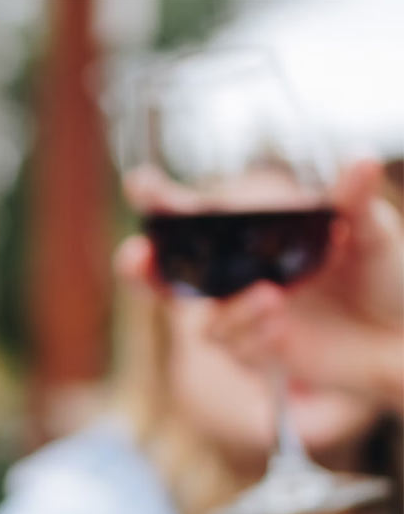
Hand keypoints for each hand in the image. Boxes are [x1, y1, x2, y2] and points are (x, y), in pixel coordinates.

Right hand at [118, 160, 403, 411]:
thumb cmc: (390, 282)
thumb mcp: (374, 235)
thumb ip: (356, 203)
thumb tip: (360, 160)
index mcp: (259, 237)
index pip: (199, 217)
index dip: (163, 201)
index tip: (140, 183)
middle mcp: (242, 276)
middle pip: (171, 277)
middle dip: (142, 268)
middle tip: (135, 256)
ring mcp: (246, 316)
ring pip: (207, 321)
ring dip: (232, 310)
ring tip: (272, 299)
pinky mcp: (258, 353)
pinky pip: (236, 348)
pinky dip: (254, 336)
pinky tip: (281, 330)